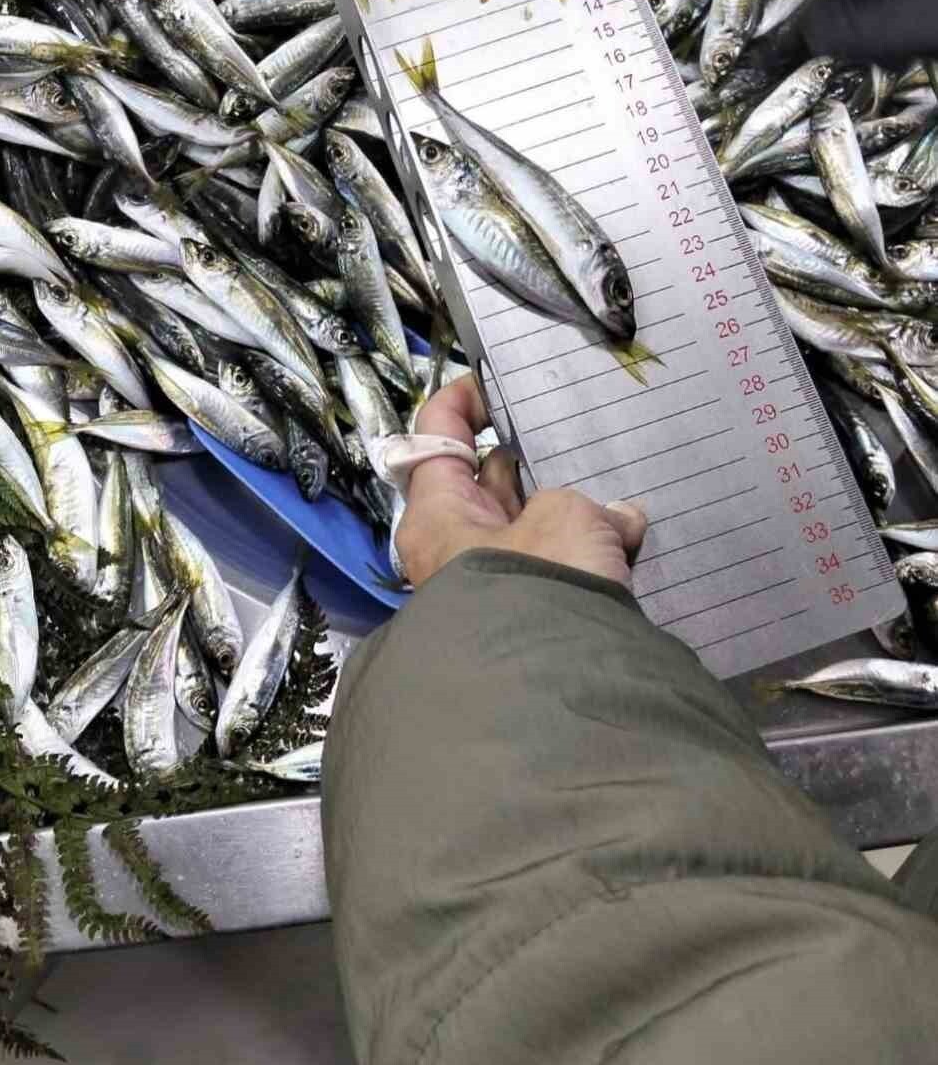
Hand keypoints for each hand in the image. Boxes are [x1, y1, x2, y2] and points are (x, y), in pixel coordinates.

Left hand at [395, 375, 647, 589]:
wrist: (554, 685)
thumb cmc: (539, 582)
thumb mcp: (564, 518)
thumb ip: (588, 504)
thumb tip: (620, 521)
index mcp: (438, 511)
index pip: (434, 437)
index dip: (460, 400)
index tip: (497, 380)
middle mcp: (455, 544)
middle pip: (487, 479)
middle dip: (530, 455)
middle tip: (572, 427)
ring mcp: (494, 580)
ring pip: (529, 522)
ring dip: (567, 502)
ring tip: (612, 474)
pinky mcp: (530, 610)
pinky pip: (558, 562)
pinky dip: (588, 545)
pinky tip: (629, 531)